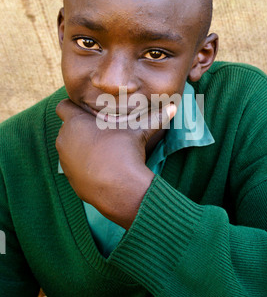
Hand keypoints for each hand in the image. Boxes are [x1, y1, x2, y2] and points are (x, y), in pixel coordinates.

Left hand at [55, 100, 175, 229]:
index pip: (63, 106)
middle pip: (67, 126)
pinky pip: (73, 164)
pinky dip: (82, 163)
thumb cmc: (124, 153)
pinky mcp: (69, 177)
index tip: (88, 111)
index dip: (74, 106)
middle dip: (80, 126)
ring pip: (69, 146)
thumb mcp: (139, 131)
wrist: (118, 190)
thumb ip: (155, 117)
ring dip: (80, 145)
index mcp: (75, 122)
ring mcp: (64, 160)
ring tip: (102, 148)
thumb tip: (174, 107)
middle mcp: (64, 139)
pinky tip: (100, 166)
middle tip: (101, 129)